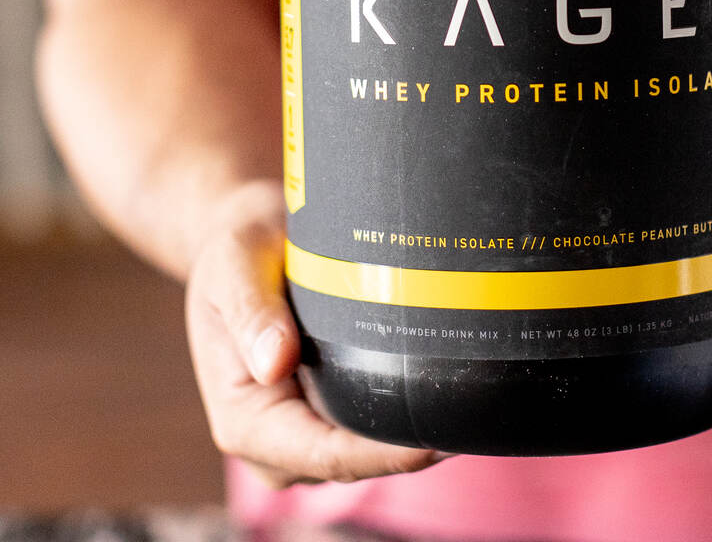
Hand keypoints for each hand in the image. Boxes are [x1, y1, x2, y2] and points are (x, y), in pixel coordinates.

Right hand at [185, 179, 443, 485]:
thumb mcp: (235, 261)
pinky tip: (446, 391)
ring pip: (368, 454)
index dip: (384, 455)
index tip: (438, 441)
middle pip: (355, 463)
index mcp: (242, 421)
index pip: (325, 454)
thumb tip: (274, 362)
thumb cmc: (236, 250)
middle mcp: (271, 445)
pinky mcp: (324, 422)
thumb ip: (250, 308)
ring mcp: (299, 440)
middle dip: (412, 446)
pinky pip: (370, 432)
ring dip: (413, 434)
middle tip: (477, 414)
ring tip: (471, 403)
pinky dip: (404, 415)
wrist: (241, 248)